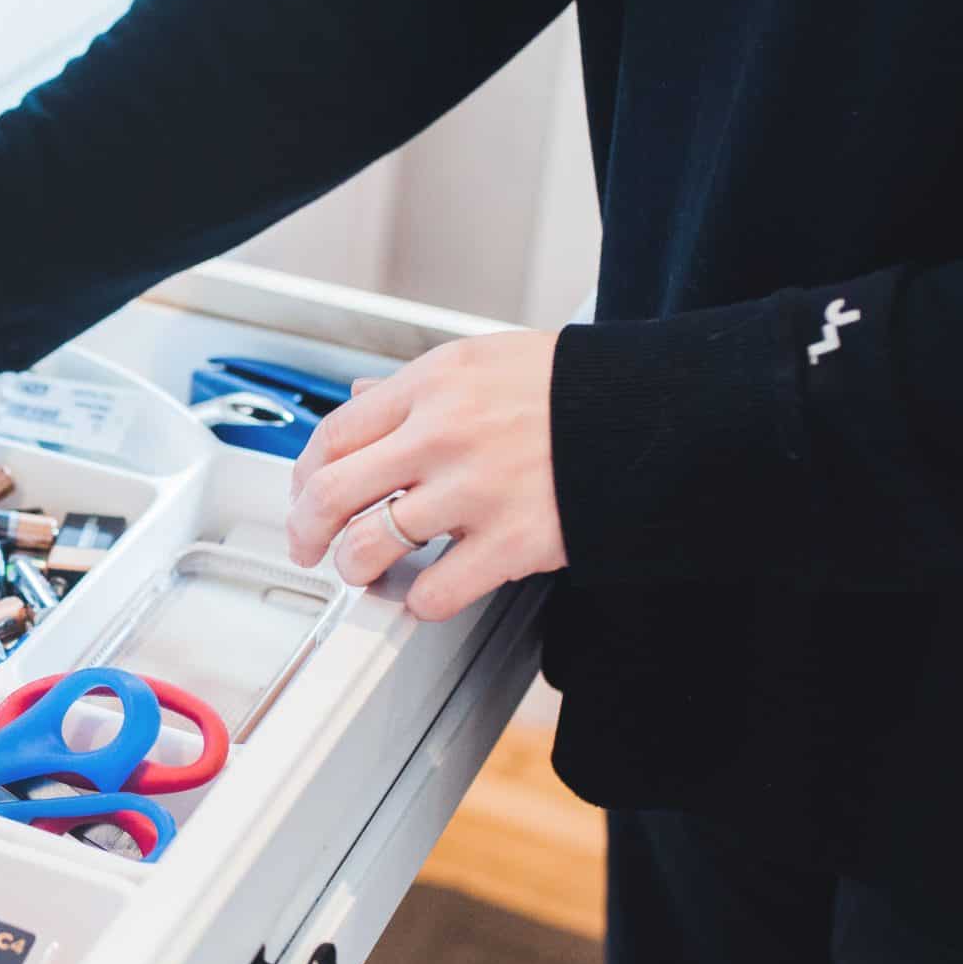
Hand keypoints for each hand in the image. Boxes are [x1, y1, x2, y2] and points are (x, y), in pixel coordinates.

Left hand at [286, 330, 564, 620]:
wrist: (656, 414)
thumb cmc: (578, 389)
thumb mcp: (487, 362)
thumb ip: (419, 388)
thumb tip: (361, 398)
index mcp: (433, 385)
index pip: (334, 433)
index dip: (306, 474)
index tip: (306, 493)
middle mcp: (442, 435)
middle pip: (331, 493)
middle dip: (306, 531)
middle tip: (309, 547)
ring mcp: (473, 491)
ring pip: (369, 546)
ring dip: (355, 568)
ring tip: (365, 570)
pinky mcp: (510, 542)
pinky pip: (434, 591)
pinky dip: (420, 601)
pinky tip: (428, 592)